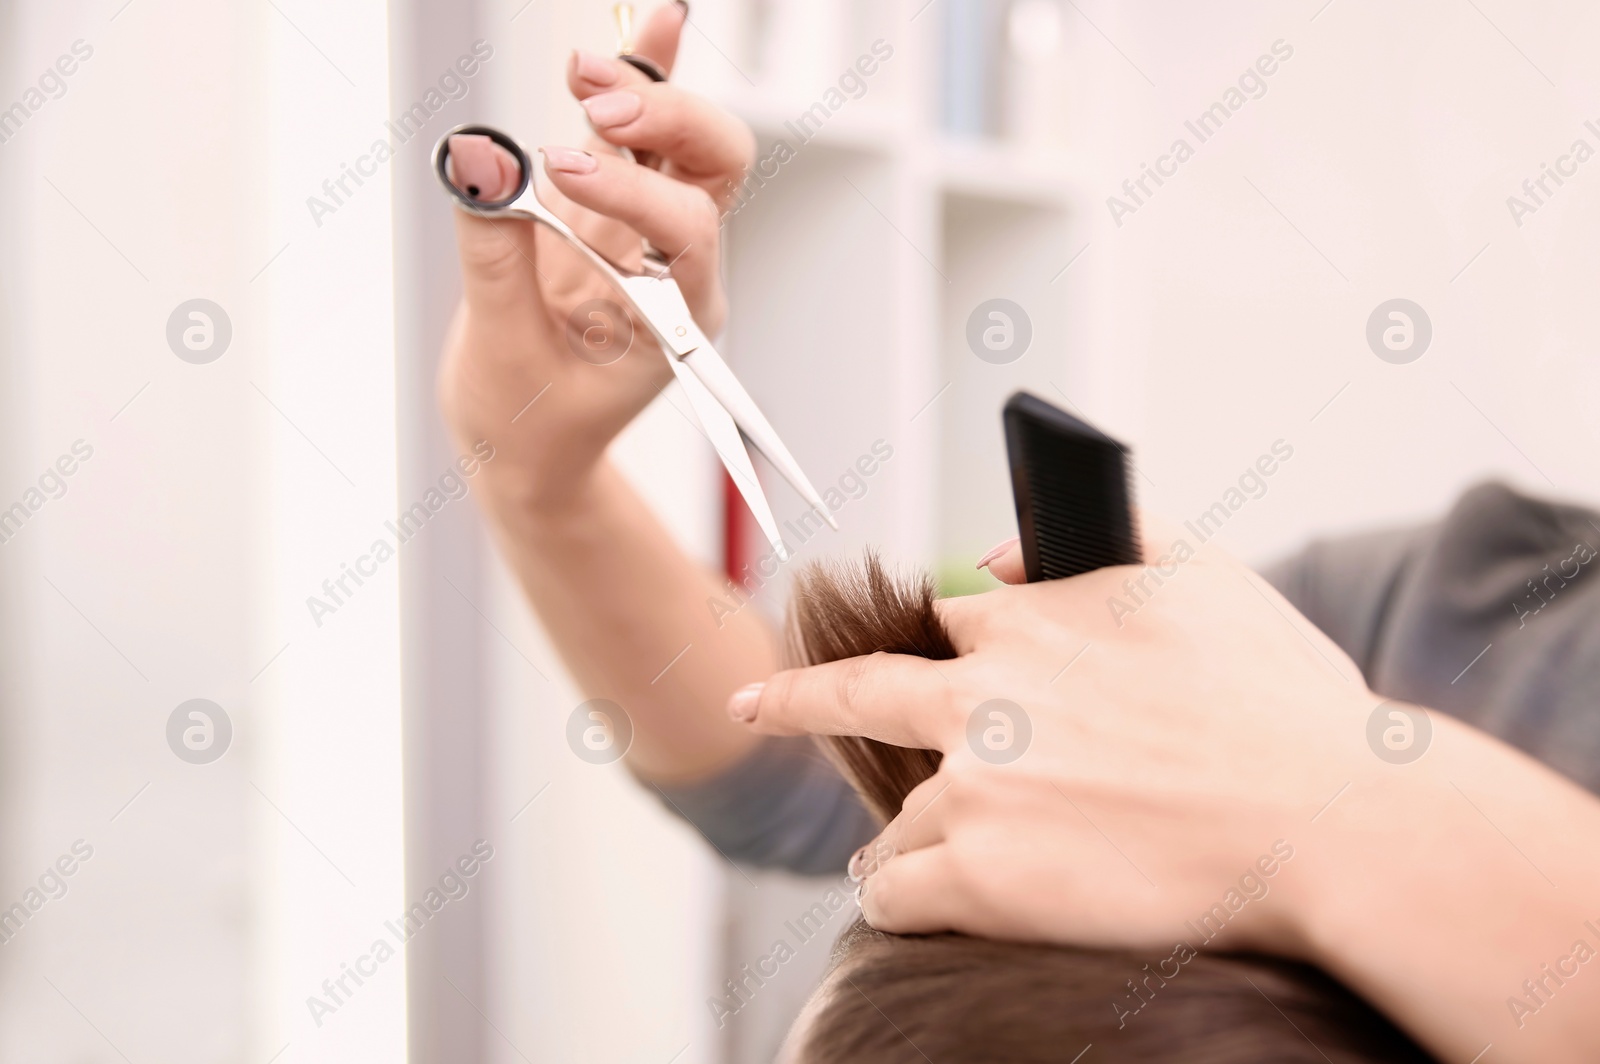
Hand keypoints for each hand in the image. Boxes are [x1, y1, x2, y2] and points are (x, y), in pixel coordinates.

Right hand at [437, 2, 754, 508]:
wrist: (526, 453)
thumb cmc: (526, 428)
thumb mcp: (502, 352)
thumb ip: (495, 256)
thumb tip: (479, 160)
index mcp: (680, 320)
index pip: (687, 229)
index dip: (632, 190)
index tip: (557, 176)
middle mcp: (678, 267)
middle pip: (715, 168)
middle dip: (670, 124)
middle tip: (601, 113)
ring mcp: (644, 232)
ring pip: (683, 144)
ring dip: (649, 92)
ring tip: (584, 69)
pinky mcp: (604, 210)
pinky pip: (631, 137)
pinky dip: (640, 77)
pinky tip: (656, 22)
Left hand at [731, 524, 1372, 956]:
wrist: (1329, 820)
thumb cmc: (1284, 706)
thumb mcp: (1206, 575)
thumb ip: (1109, 534)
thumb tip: (1007, 553)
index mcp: (1029, 625)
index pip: (945, 631)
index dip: (942, 658)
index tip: (911, 662)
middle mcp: (982, 700)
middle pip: (854, 695)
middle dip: (793, 699)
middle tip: (756, 705)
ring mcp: (974, 790)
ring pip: (893, 822)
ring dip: (900, 841)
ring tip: (905, 864)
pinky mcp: (978, 876)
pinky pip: (897, 894)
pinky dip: (898, 900)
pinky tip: (909, 904)